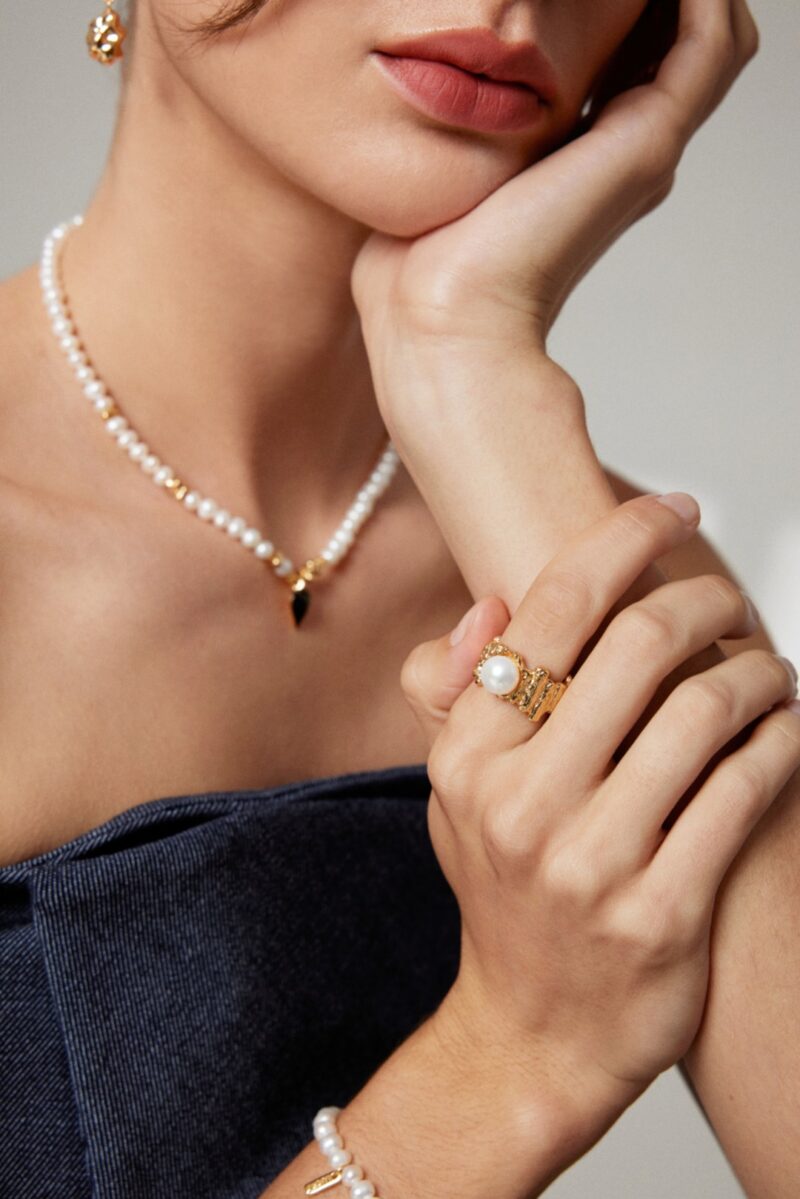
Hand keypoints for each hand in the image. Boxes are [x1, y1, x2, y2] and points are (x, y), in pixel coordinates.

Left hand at [352, 0, 757, 427]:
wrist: (442, 320)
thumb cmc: (423, 265)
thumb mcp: (451, 165)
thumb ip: (478, 120)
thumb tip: (447, 76)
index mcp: (583, 161)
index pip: (633, 58)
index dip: (622, 8)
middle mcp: (625, 154)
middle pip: (678, 43)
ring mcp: (644, 149)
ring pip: (711, 36)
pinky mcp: (647, 141)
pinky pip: (710, 37)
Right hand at [402, 494, 799, 1128]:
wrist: (532, 1038)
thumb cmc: (503, 899)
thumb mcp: (451, 798)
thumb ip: (452, 696)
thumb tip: (488, 608)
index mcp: (467, 756)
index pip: (551, 609)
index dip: (622, 538)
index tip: (670, 507)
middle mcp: (521, 802)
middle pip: (640, 645)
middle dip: (705, 599)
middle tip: (728, 599)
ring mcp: (592, 862)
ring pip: (706, 709)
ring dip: (758, 668)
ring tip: (767, 667)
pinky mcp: (662, 912)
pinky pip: (747, 788)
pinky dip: (782, 738)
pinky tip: (784, 727)